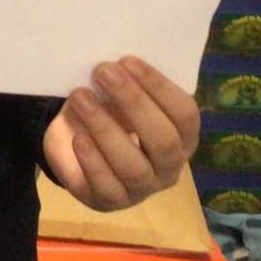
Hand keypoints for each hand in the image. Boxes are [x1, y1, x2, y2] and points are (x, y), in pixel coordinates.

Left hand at [43, 57, 200, 210]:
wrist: (74, 143)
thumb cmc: (108, 112)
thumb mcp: (118, 95)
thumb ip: (126, 81)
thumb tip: (116, 61)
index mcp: (182, 136)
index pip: (185, 114)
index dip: (159, 86)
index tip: (126, 60)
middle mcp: (169, 166)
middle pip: (163, 140)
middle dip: (133, 102)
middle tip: (103, 72)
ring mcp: (142, 188)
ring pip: (134, 167)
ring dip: (105, 128)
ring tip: (80, 97)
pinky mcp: (111, 201)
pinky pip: (106, 186)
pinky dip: (91, 160)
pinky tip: (78, 137)